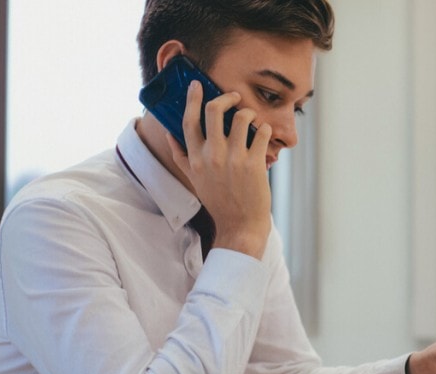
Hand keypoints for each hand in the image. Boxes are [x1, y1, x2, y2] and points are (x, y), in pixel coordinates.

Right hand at [167, 80, 272, 259]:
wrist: (240, 226)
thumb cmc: (219, 202)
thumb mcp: (195, 180)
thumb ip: (182, 157)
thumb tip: (170, 135)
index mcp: (195, 159)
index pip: (189, 120)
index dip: (193, 99)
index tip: (197, 85)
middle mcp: (212, 156)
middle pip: (214, 110)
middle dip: (227, 97)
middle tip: (235, 97)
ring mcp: (233, 159)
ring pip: (241, 117)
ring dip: (249, 113)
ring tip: (253, 120)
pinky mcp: (254, 163)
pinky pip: (261, 132)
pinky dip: (265, 128)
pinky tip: (264, 132)